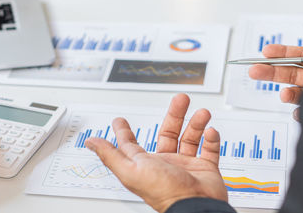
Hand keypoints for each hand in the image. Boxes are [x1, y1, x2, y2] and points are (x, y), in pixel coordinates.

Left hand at [85, 94, 225, 212]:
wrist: (196, 205)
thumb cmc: (163, 191)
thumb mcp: (130, 170)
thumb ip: (110, 154)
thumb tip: (90, 142)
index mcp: (145, 164)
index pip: (133, 144)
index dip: (125, 132)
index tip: (119, 121)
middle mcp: (165, 164)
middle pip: (168, 133)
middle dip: (174, 115)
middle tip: (180, 100)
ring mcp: (186, 166)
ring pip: (190, 139)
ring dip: (196, 124)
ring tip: (201, 113)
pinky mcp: (205, 170)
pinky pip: (209, 150)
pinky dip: (211, 139)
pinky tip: (210, 131)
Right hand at [249, 44, 302, 118]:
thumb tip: (291, 77)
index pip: (301, 56)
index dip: (283, 52)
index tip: (267, 51)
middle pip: (293, 73)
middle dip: (272, 72)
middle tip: (255, 71)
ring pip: (297, 93)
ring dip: (287, 94)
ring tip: (283, 96)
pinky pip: (302, 111)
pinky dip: (297, 113)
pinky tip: (297, 112)